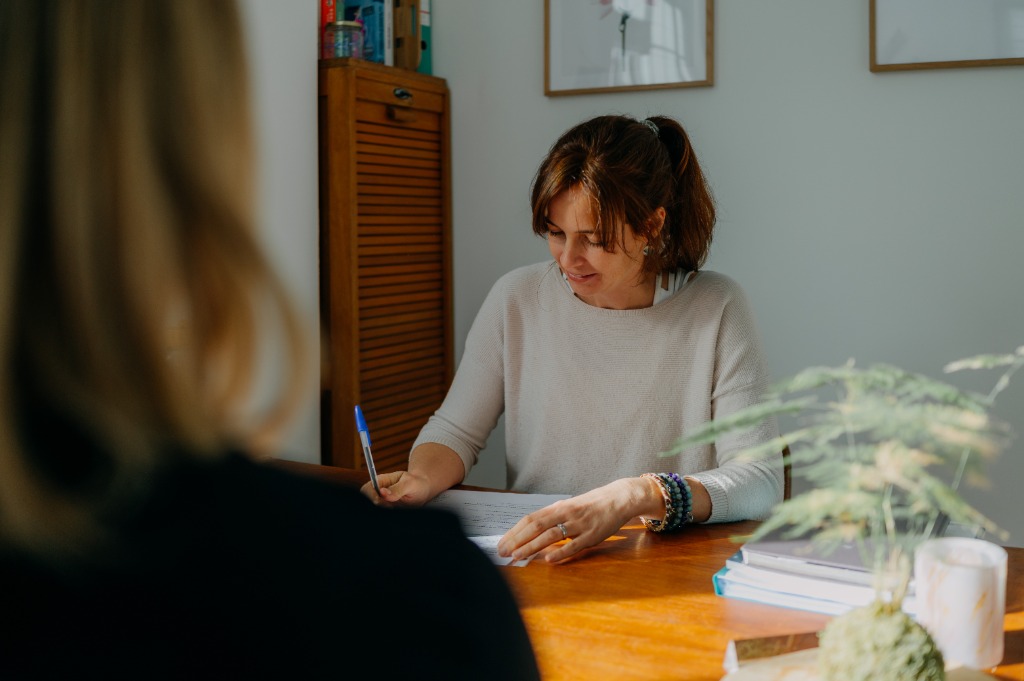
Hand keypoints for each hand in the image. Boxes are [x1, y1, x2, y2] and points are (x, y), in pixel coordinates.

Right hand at [359, 469, 433, 506]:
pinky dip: (387, 514)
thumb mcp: (409, 483)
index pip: (367, 489)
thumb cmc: (416, 483)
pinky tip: (396, 511)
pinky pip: (382, 513)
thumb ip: (397, 488)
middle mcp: (379, 492)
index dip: (370, 496)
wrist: (423, 490)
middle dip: (376, 505)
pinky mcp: (387, 509)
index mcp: (381, 481)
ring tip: (395, 508)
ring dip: (382, 510)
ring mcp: (382, 502)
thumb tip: (382, 492)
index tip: (380, 501)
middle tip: (390, 507)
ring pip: (374, 508)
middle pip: (367, 500)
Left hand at [497, 477, 662, 562]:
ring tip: (518, 556)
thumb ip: (552, 518)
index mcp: (557, 507)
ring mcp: (579, 524)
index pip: (530, 519)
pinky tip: (548, 559)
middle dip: (517, 540)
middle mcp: (565, 514)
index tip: (501, 543)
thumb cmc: (591, 505)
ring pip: (551, 535)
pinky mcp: (592, 535)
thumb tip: (530, 531)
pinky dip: (560, 552)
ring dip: (532, 546)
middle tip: (503, 552)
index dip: (514, 532)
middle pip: (536, 526)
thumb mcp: (568, 507)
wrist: (618, 499)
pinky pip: (574, 545)